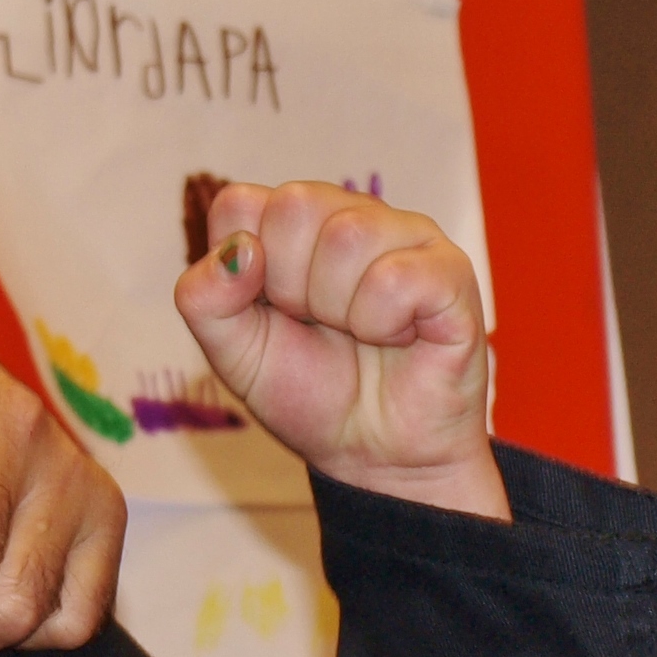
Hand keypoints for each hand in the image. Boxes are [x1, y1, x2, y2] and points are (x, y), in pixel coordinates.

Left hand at [175, 181, 506, 520]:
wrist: (373, 454)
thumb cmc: (308, 391)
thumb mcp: (231, 352)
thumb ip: (206, 299)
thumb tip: (239, 250)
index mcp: (292, 224)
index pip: (239, 203)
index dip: (241, 269)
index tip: (269, 310)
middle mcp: (350, 215)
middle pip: (294, 205)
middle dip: (289, 286)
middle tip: (317, 324)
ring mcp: (406, 236)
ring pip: (348, 236)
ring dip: (338, 309)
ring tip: (358, 333)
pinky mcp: (450, 270)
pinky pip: (396, 278)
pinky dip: (382, 324)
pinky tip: (397, 337)